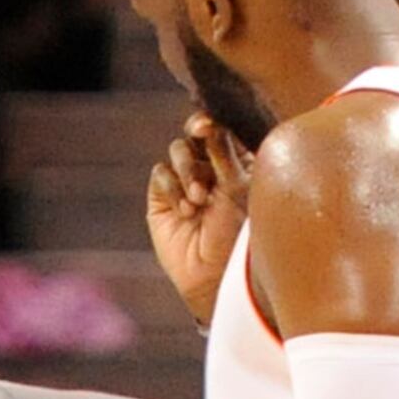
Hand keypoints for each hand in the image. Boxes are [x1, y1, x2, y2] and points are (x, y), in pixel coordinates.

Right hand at [144, 114, 249, 328]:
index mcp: (237, 163)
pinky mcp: (163, 198)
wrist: (214, 275)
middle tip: (200, 133)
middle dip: (198, 134)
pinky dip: (172, 188)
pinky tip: (186, 211)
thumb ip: (224, 152)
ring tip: (199, 197)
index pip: (223, 130)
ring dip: (187, 168)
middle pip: (197, 134)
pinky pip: (161, 174)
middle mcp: (211, 168)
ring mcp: (185, 182)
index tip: (209, 125)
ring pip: (178, 150)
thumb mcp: (238, 189)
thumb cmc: (237, 234)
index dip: (215, 122)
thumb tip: (209, 123)